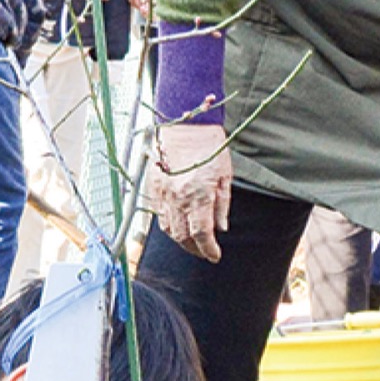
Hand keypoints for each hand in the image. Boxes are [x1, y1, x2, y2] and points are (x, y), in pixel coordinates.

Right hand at [150, 122, 231, 261]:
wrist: (186, 125)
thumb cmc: (209, 146)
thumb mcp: (225, 176)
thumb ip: (222, 205)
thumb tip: (220, 227)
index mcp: (199, 195)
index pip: (201, 234)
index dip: (208, 249)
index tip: (215, 255)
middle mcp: (179, 198)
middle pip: (183, 236)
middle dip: (195, 249)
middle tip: (205, 252)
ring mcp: (164, 193)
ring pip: (169, 229)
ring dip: (181, 240)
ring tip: (192, 243)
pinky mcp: (155, 187)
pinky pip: (159, 215)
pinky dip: (169, 226)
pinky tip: (178, 227)